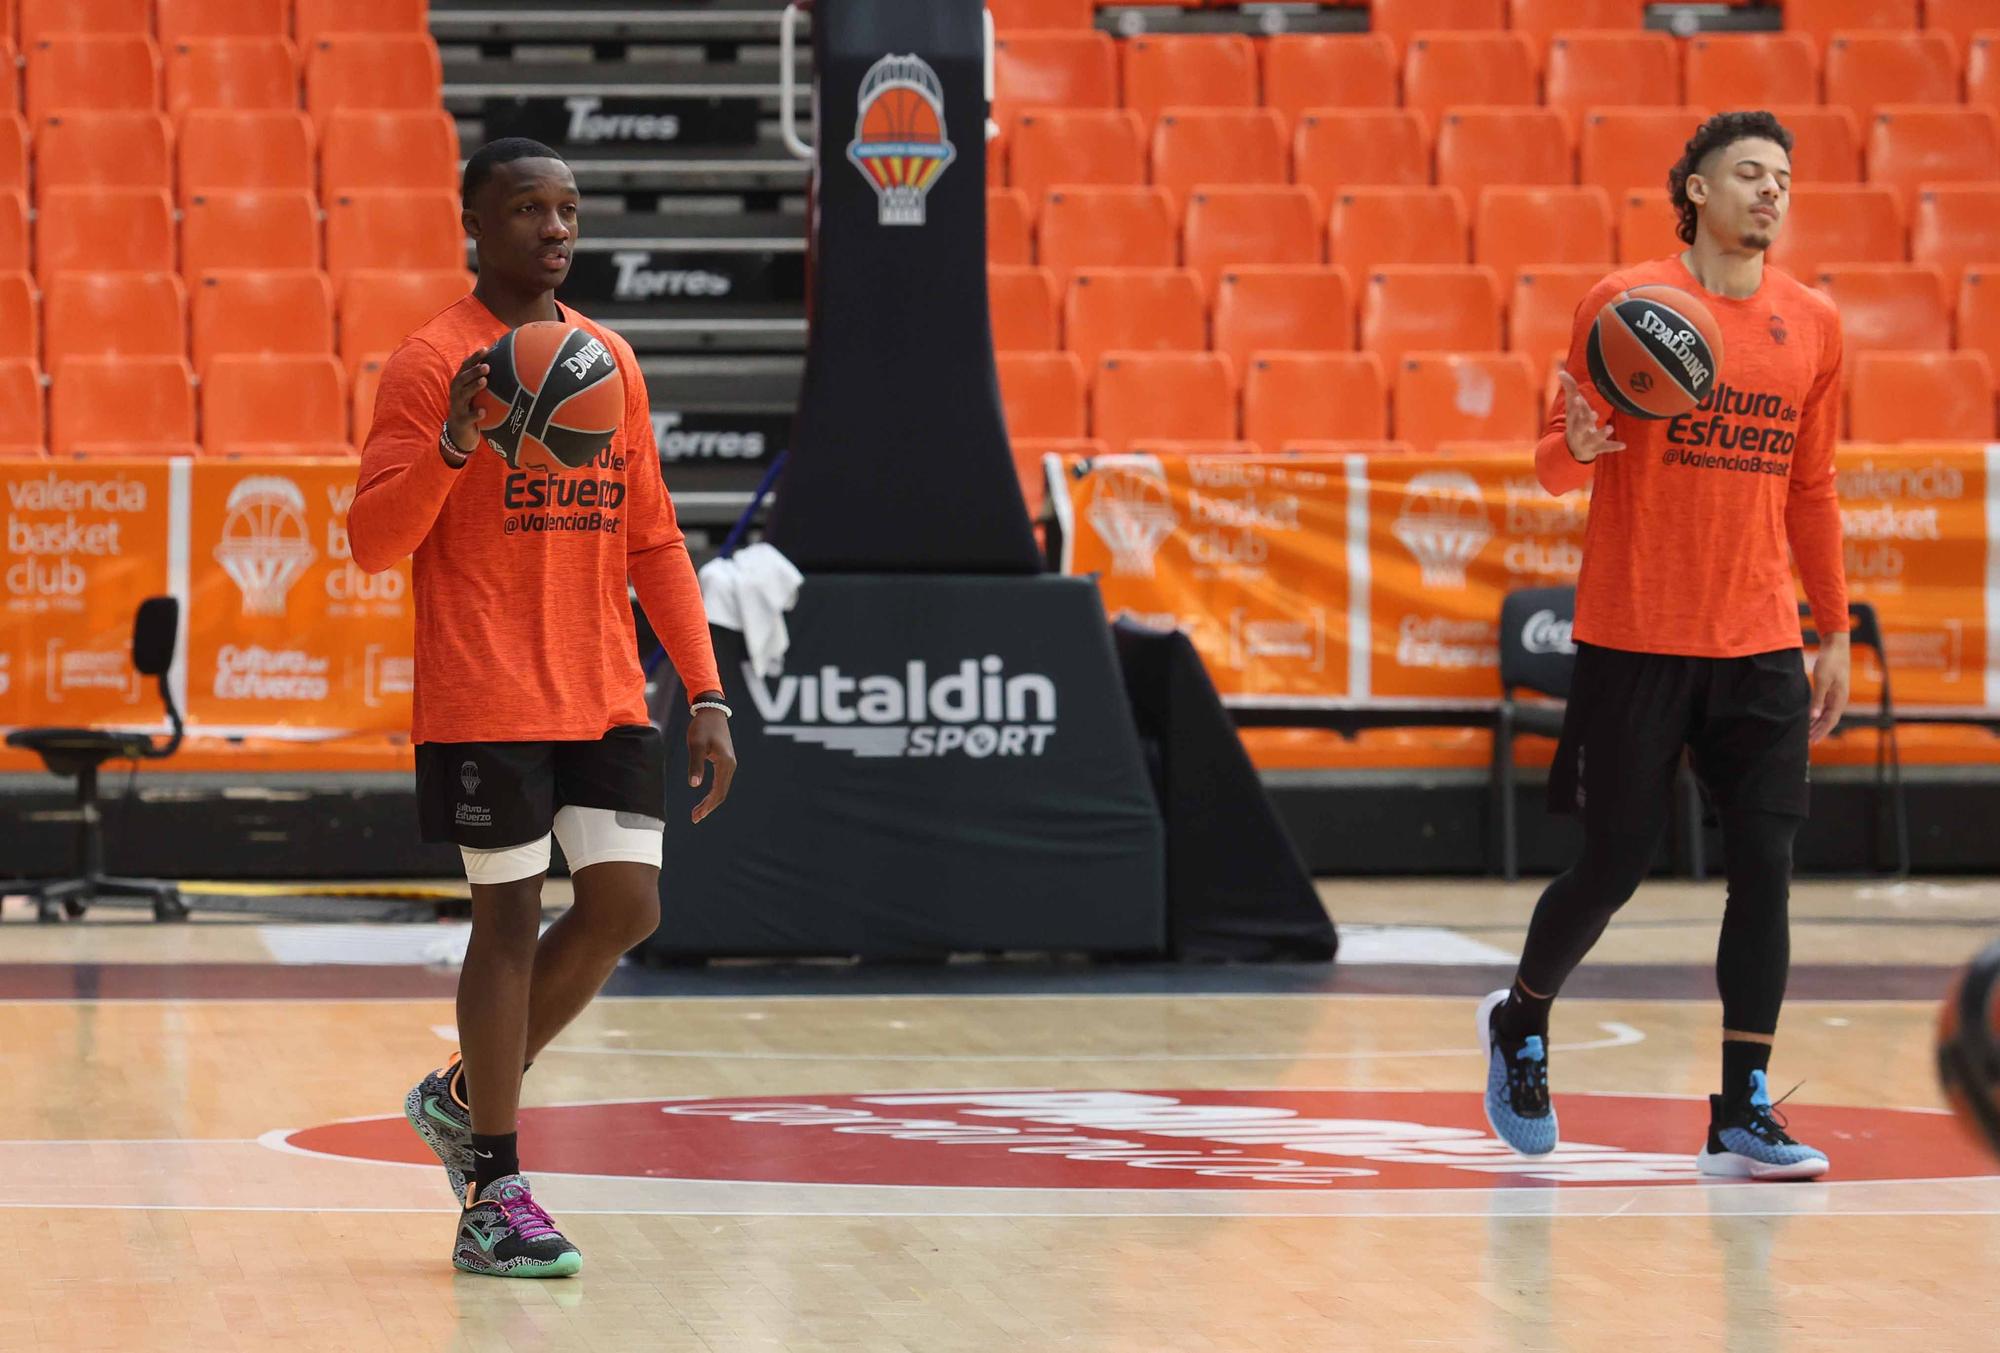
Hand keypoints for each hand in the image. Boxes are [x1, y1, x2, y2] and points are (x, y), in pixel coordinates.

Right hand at [444, 345, 492, 459]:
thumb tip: (504, 364)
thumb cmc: (470, 407)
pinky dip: (475, 414)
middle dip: (474, 371)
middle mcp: (456, 393)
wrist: (458, 432)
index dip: (474, 358)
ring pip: (463, 395)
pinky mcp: (461, 421)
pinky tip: (483, 412)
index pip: (465, 367)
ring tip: (485, 381)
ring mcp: (457, 407)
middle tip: (488, 366)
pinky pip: (468, 417)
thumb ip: (482, 380)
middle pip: (462, 379)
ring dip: (474, 388)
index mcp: (459, 384)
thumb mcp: (473, 393)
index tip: (486, 349)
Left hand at [687, 707, 736, 823]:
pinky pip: (720, 782)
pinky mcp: (724, 761)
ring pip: (721, 788)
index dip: (708, 806)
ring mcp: (729, 764)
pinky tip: (704, 797)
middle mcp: (730, 765)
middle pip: (721, 793)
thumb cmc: (702, 726)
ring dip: (710, 801)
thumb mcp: (696, 744)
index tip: (696, 816)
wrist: (711, 711)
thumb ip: (695, 765)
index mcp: (726, 763)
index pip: (718, 791)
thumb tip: (694, 786)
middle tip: (695, 818)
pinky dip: (712, 792)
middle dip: (708, 807)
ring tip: (697, 812)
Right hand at [1558, 371, 1625, 463]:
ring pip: (1593, 438)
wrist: (1574, 448)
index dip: (1575, 406)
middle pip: (1580, 426)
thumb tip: (1560, 371)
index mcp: (1573, 419)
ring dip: (1601, 433)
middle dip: (1585, 420)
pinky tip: (1623, 445)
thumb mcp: (1572, 406)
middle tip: (1594, 413)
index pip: (1572, 412)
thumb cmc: (1576, 420)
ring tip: (1610, 428)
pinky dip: (1613, 447)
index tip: (1578, 398)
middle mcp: (1578, 431)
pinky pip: (1605, 448)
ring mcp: (1587, 440)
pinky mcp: (1597, 448)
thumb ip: (1569, 388)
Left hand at [1809, 631, 1850, 744]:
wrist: (1835, 646)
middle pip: (1829, 720)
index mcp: (1839, 699)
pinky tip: (1810, 718)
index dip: (1821, 732)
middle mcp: (1839, 699)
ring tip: (1807, 734)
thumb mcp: (1822, 680)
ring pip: (1827, 715)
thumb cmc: (1829, 662)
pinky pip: (1825, 707)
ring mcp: (1836, 695)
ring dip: (1818, 725)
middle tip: (1806, 743)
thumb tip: (1814, 717)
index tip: (1812, 742)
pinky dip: (1818, 715)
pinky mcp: (1831, 690)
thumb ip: (1818, 699)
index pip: (1830, 721)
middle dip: (1818, 732)